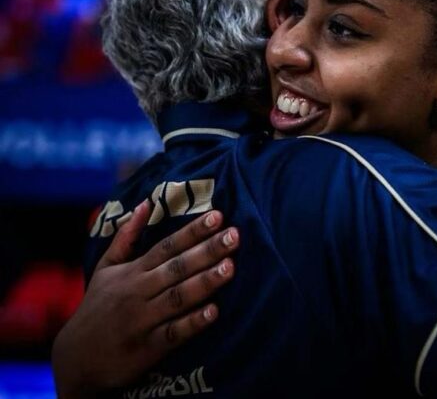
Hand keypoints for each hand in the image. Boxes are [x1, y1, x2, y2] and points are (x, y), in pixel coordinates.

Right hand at [52, 201, 238, 397]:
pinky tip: (214, 312)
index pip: (167, 246)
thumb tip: (144, 204)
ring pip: (178, 297)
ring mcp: (142, 320)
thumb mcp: (106, 269)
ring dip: (205, 282)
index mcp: (133, 272)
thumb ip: (126, 237)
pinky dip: (192, 323)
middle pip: (177, 267)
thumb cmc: (97, 307)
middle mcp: (138, 292)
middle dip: (207, 250)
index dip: (193, 231)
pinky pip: (173, 333)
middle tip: (235, 235)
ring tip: (231, 267)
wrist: (75, 358)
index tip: (218, 216)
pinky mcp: (146, 348)